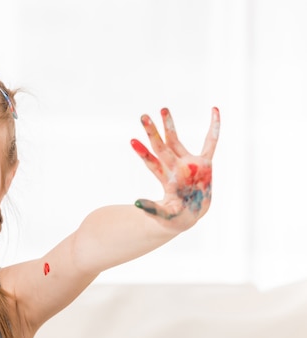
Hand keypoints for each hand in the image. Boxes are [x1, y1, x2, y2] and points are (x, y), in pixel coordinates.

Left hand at [130, 107, 219, 228]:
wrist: (189, 217)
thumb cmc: (174, 218)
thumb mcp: (164, 216)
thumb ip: (152, 209)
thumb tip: (136, 203)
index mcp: (166, 179)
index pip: (152, 163)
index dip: (143, 153)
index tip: (132, 141)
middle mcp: (175, 168)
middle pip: (161, 147)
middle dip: (152, 132)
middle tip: (143, 116)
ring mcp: (189, 164)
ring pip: (177, 141)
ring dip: (170, 126)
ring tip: (162, 109)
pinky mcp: (205, 164)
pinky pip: (211, 142)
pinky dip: (214, 127)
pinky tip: (214, 110)